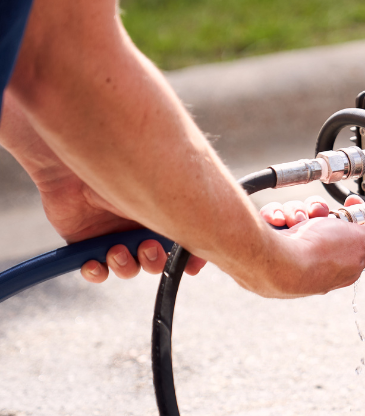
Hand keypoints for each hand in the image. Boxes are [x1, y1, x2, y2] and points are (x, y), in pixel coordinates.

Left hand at [39, 163, 207, 282]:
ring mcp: (113, 234)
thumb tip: (219, 224)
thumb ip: (192, 210)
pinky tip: (95, 262)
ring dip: (126, 265)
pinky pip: (97, 270)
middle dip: (154, 261)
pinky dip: (97, 271)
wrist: (72, 165)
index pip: (182, 240)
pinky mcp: (86, 242)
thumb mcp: (166, 189)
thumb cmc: (122, 166)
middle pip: (156, 259)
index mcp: (162, 209)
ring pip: (128, 267)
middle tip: (147, 248)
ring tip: (117, 250)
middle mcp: (139, 223)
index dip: (189, 258)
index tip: (192, 266)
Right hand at [259, 195, 364, 295]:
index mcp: (343, 264)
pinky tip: (280, 221)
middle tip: (319, 214)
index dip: (353, 216)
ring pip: (299, 216)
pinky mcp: (273, 245)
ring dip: (298, 211)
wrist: (276, 263)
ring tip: (296, 221)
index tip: (350, 202)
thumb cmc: (319, 255)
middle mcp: (317, 259)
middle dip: (320, 210)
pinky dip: (277, 215)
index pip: (354, 237)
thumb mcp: (359, 240)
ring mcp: (294, 252)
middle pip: (324, 221)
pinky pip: (277, 219)